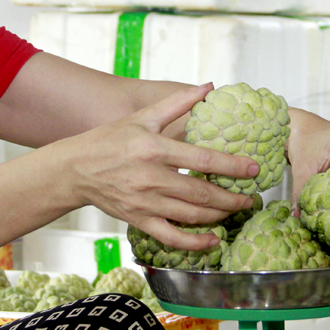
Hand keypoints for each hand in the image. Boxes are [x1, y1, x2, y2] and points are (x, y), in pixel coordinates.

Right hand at [67, 83, 257, 249]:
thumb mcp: (143, 117)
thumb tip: (207, 86)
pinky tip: (213, 240)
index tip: (254, 168)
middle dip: (232, 197)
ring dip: (219, 216)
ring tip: (236, 210)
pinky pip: (172, 237)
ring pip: (192, 215)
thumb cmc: (109, 140)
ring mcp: (145, 203)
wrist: (75, 169)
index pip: (203, 160)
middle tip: (251, 197)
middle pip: (202, 193)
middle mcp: (151, 178)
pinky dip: (195, 243)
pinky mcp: (139, 220)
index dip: (233, 166)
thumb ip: (178, 102)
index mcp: (154, 149)